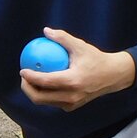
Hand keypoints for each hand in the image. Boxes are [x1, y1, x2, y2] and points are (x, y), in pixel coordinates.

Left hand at [20, 27, 135, 111]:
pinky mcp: (72, 107)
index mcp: (72, 81)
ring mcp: (71, 104)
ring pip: (45, 102)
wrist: (114, 76)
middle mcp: (71, 96)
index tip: (22, 69)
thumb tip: (45, 31)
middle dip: (27, 89)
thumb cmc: (96, 59)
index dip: (30, 77)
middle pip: (39, 98)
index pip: (44, 82)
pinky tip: (41, 83)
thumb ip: (62, 38)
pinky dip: (45, 94)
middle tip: (24, 77)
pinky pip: (53, 101)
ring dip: (34, 92)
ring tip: (29, 80)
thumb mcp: (80, 46)